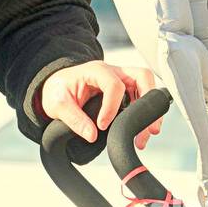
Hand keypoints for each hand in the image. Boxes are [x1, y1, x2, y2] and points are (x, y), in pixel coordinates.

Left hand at [39, 62, 162, 148]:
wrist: (57, 89)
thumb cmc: (57, 91)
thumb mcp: (57, 104)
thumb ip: (73, 119)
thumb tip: (92, 135)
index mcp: (95, 70)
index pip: (114, 85)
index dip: (111, 107)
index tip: (102, 125)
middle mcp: (113, 72)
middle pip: (142, 76)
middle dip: (148, 102)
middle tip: (149, 128)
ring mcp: (121, 80)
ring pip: (147, 88)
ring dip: (150, 112)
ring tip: (145, 136)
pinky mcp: (125, 92)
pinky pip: (141, 100)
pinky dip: (143, 115)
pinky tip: (139, 133)